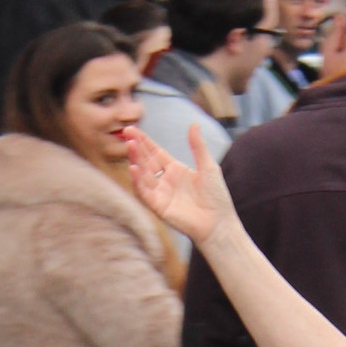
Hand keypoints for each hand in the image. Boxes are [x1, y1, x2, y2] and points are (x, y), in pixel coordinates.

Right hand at [121, 117, 234, 251]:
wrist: (219, 222)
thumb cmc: (217, 197)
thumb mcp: (208, 166)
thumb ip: (198, 146)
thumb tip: (194, 124)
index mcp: (175, 170)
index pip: (154, 152)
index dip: (144, 141)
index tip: (132, 129)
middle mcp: (165, 181)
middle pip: (146, 161)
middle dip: (136, 148)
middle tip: (127, 133)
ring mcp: (160, 194)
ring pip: (143, 175)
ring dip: (135, 160)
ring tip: (130, 146)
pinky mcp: (158, 207)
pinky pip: (144, 193)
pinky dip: (138, 181)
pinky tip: (134, 169)